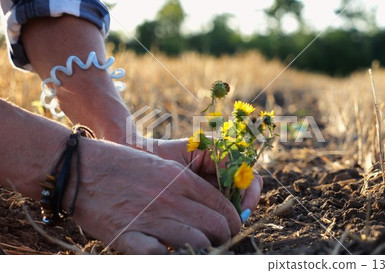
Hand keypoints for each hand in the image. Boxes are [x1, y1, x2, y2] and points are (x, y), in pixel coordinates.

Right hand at [68, 138, 240, 253]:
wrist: (79, 168)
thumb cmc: (120, 164)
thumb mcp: (159, 166)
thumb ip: (185, 186)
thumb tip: (207, 207)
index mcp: (181, 179)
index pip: (222, 206)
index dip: (233, 221)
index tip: (231, 229)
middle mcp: (172, 198)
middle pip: (217, 227)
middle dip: (224, 238)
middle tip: (219, 243)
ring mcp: (151, 217)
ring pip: (198, 243)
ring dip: (203, 251)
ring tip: (200, 252)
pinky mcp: (128, 236)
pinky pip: (159, 256)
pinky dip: (170, 258)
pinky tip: (170, 255)